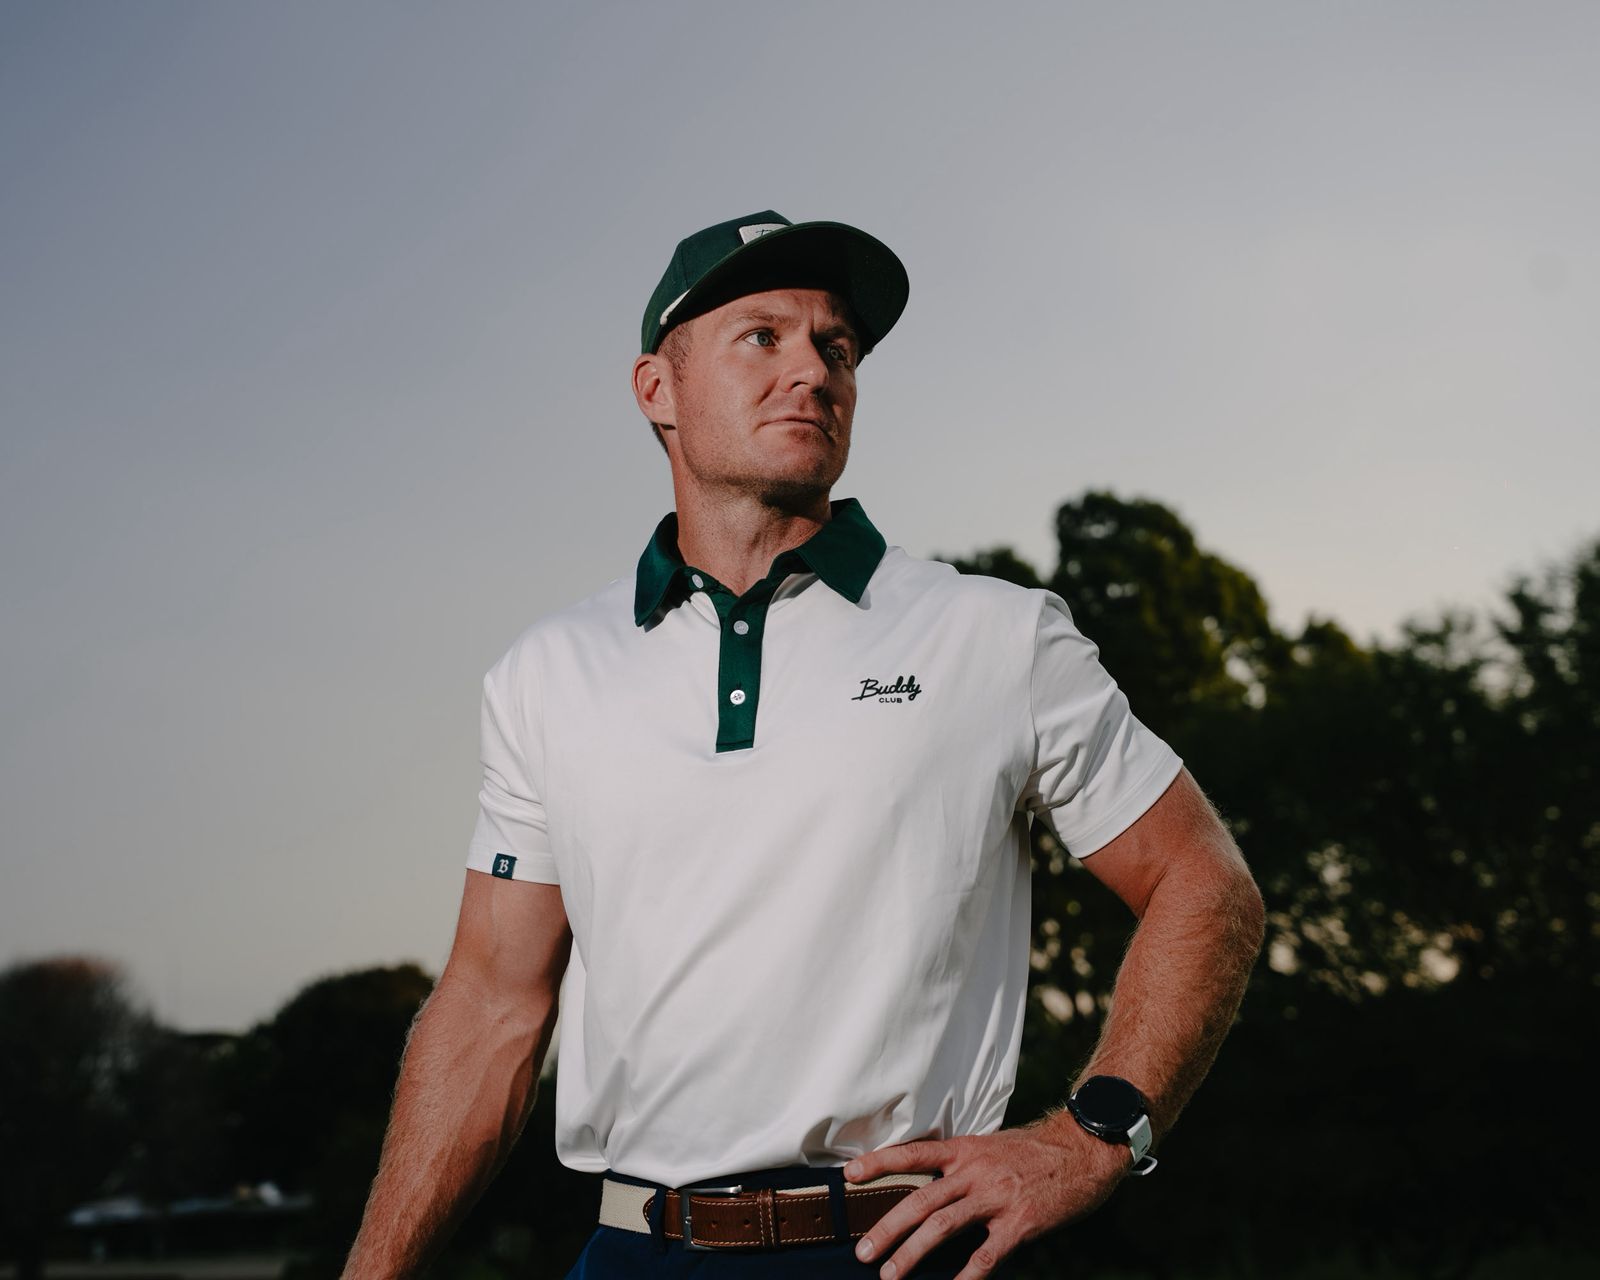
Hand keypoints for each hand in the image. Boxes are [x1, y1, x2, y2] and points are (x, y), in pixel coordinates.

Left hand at [843, 1114, 1130, 1278]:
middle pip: (921, 1199)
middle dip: (887, 1228)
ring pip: (943, 1226)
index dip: (879, 1162)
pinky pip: (986, 1254)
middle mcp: (975, 1170)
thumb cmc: (1033, 1152)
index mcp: (964, 1149)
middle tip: (863, 1251)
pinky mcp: (1019, 1221)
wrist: (1083, 1150)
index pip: (913, 1153)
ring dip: (912, 1253)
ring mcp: (997, 1196)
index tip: (848, 1176)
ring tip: (890, 1274)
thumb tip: (928, 1185)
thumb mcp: (990, 1146)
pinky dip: (966, 1275)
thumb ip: (960, 1165)